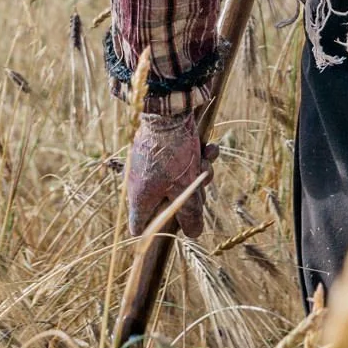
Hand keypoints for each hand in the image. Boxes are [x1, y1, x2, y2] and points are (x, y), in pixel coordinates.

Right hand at [125, 112, 215, 235]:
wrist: (167, 112)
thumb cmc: (172, 155)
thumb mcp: (186, 188)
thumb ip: (190, 215)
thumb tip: (194, 234)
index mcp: (140, 198)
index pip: (139, 227)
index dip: (158, 229)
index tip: (177, 222)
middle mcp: (140, 183)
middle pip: (169, 202)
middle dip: (190, 193)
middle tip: (200, 183)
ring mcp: (149, 166)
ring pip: (177, 180)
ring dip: (197, 172)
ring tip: (204, 160)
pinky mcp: (158, 150)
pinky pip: (177, 161)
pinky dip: (194, 156)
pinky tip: (207, 148)